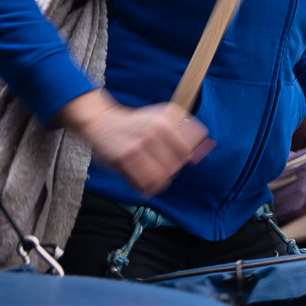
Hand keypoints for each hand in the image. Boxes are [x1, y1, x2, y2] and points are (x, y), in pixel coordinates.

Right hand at [58, 90, 209, 195]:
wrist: (100, 122)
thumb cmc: (134, 123)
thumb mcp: (160, 118)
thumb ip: (183, 132)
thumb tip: (204, 150)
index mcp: (166, 117)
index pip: (191, 143)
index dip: (190, 154)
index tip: (184, 157)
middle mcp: (155, 129)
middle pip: (179, 162)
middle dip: (175, 168)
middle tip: (165, 167)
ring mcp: (140, 144)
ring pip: (164, 174)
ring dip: (163, 180)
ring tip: (157, 177)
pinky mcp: (125, 158)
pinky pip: (145, 182)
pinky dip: (150, 188)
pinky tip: (147, 184)